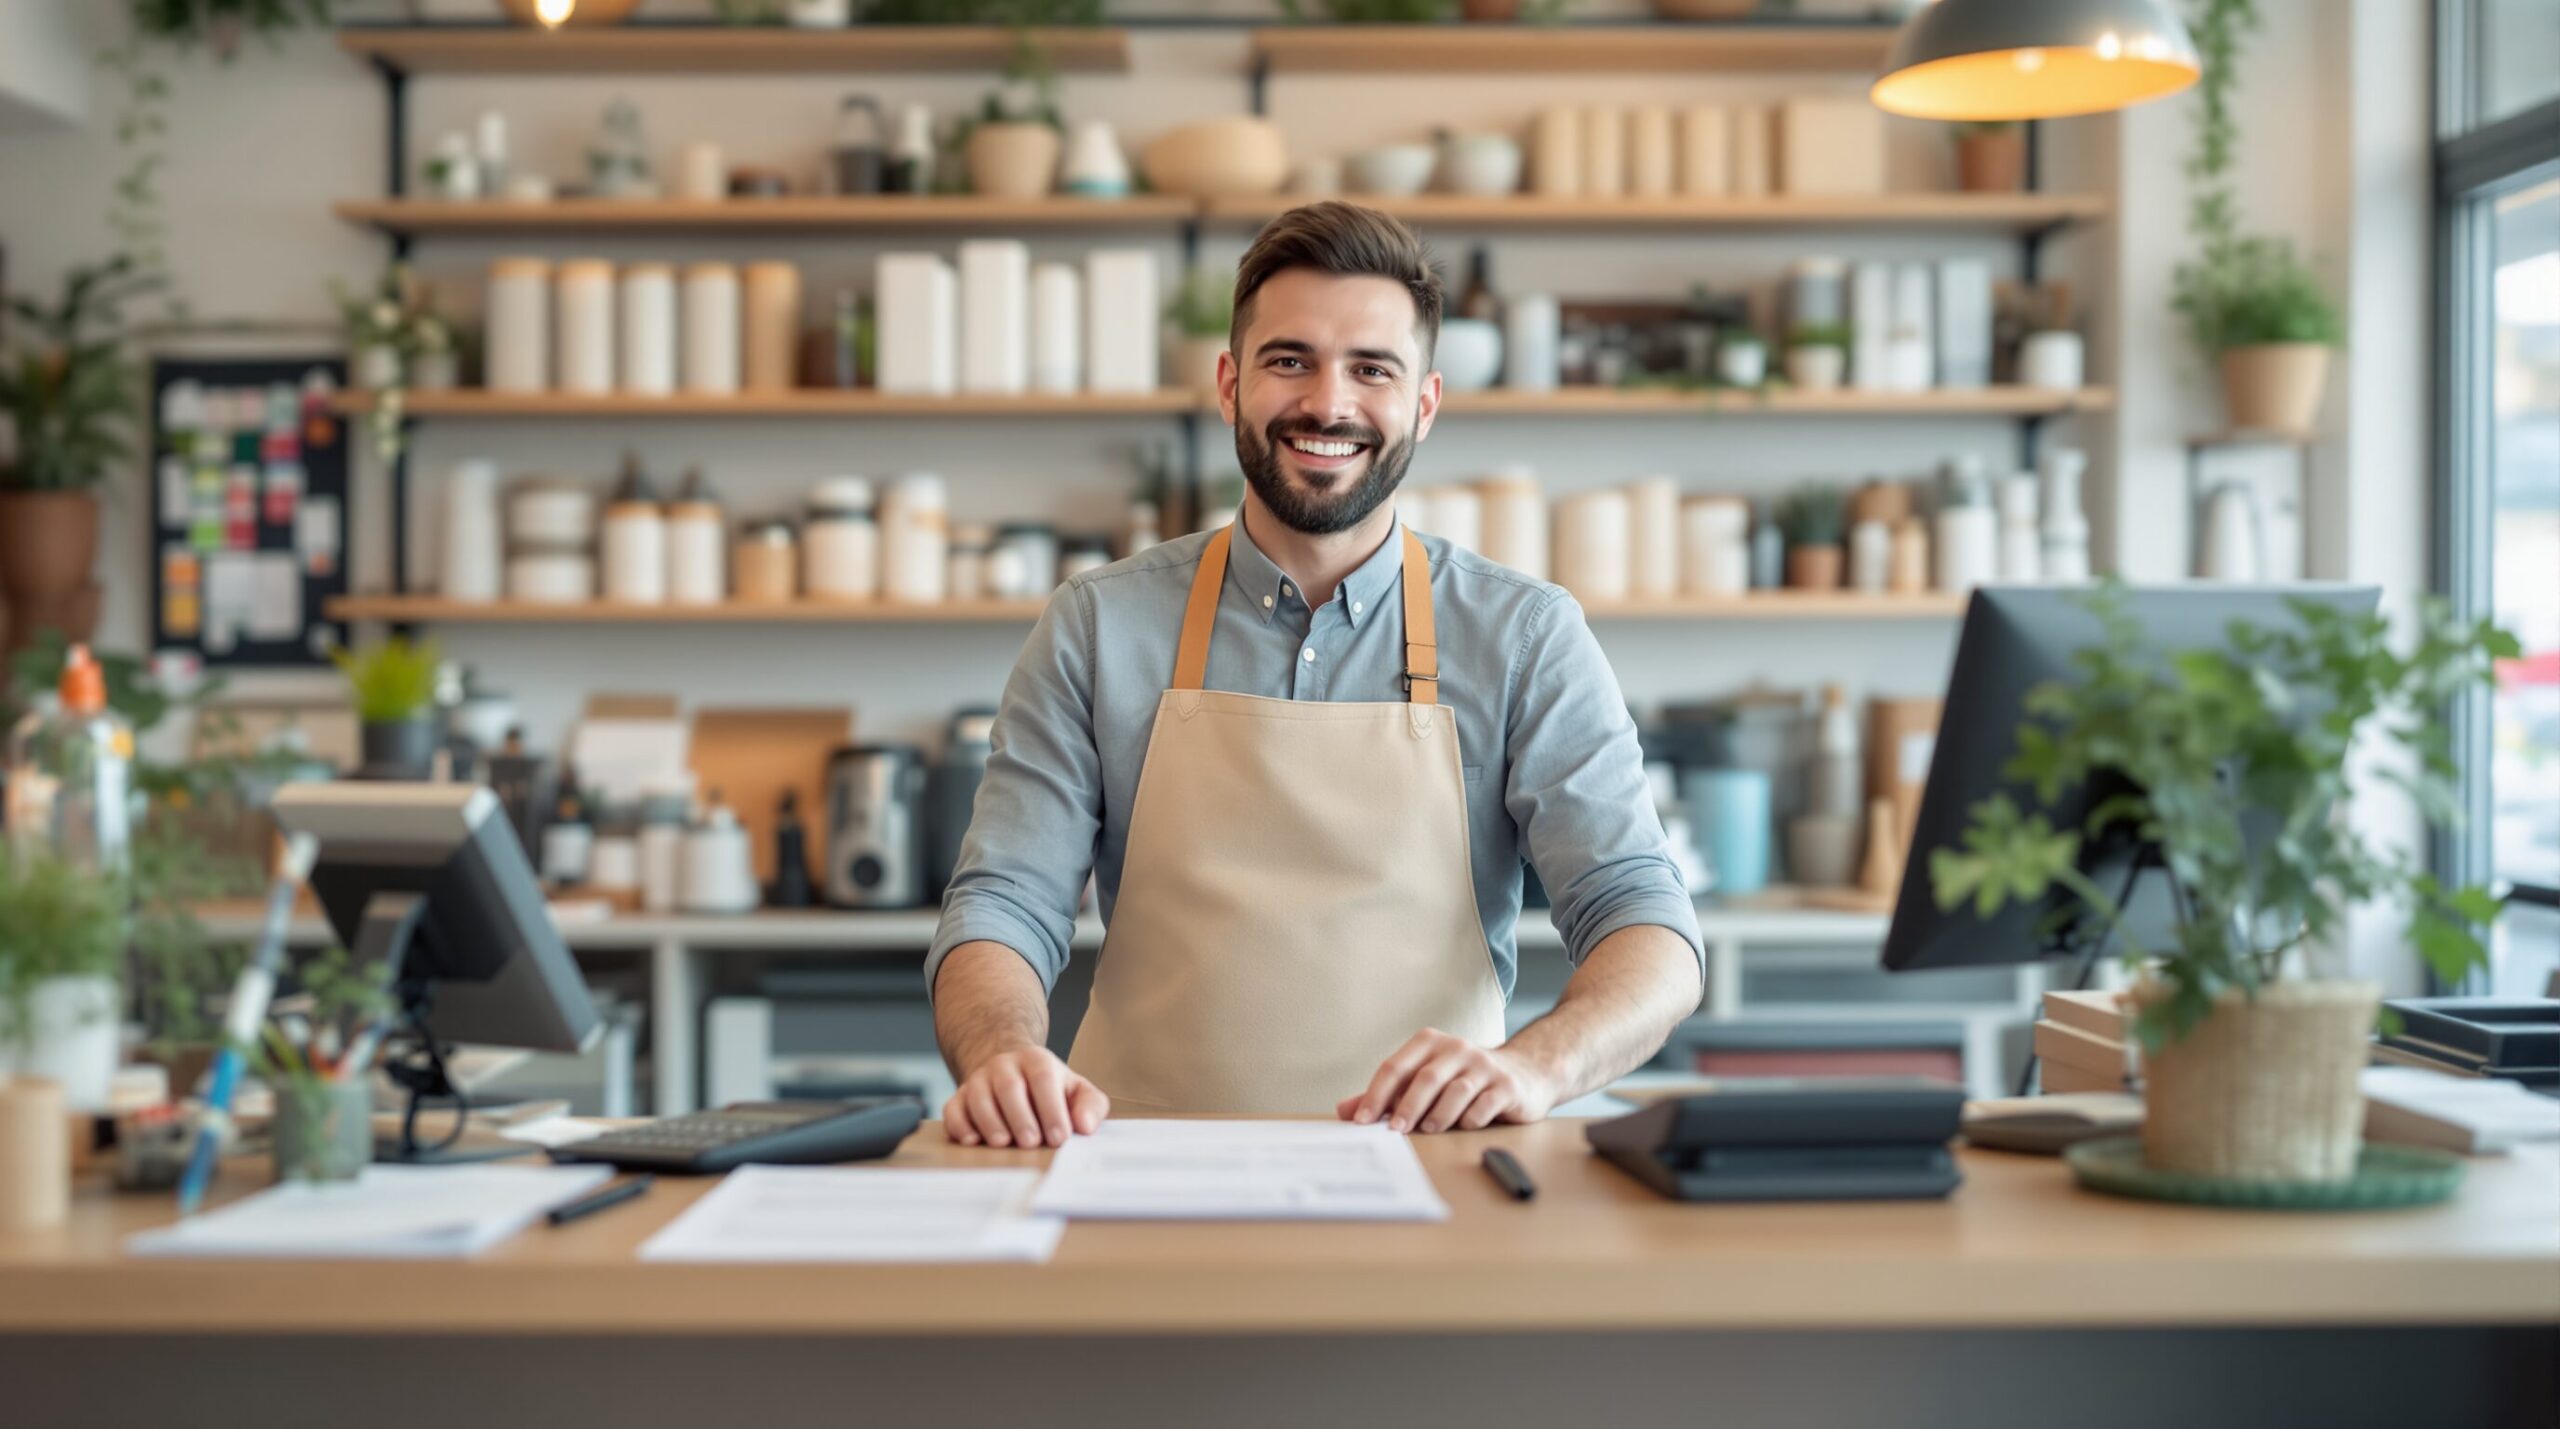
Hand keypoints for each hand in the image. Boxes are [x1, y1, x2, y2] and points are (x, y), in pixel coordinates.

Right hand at [943, 1046, 1109, 1148]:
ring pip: (979, 1097)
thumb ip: (1090, 1105)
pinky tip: (971, 1140)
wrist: (1010, 1071)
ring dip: (990, 1122)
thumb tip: (1085, 1126)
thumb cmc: (1048, 1088)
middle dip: (1020, 1117)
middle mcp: (1005, 1067)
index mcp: (1036, 1061)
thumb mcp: (1076, 1090)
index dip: (1051, 1108)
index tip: (1060, 1137)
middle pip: (1009, 1088)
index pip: (1043, 1079)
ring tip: (1003, 1144)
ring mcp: (979, 1081)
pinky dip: (960, 1125)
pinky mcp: (959, 1098)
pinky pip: (953, 1108)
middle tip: (1031, 1143)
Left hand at [1336, 1029, 1558, 1133]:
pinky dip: (1470, 1118)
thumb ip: (1387, 1095)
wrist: (1524, 1074)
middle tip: (1394, 1131)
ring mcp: (1484, 1065)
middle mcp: (1457, 1048)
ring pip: (1456, 1091)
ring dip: (1438, 1115)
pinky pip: (1484, 1104)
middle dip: (1407, 1106)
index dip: (1376, 1095)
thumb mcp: (1425, 1081)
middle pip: (1425, 1078)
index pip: (1395, 1066)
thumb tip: (1345, 1111)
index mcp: (1430, 1044)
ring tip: (1427, 1131)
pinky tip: (1462, 1127)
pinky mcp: (1506, 1085)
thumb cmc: (1463, 1080)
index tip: (1362, 1121)